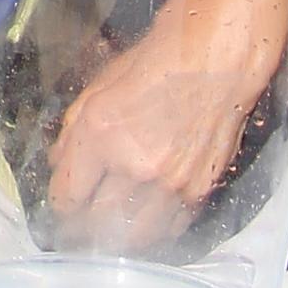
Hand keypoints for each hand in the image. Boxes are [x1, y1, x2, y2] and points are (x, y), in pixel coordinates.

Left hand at [43, 0, 287, 250]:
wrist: (229, 49)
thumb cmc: (165, 49)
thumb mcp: (105, 79)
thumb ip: (76, 126)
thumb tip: (60, 160)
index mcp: (101, 134)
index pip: (68, 196)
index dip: (59, 206)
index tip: (58, 209)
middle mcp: (134, 166)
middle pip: (98, 225)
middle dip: (83, 230)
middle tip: (77, 230)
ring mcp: (172, 183)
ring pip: (136, 237)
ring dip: (119, 238)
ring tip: (110, 234)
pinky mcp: (203, 188)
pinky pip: (173, 227)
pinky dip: (157, 231)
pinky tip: (148, 224)